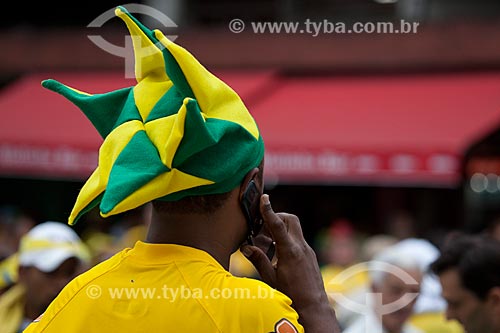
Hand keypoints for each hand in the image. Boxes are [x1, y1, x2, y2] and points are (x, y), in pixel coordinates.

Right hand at [240, 194, 339, 331]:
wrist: (313, 307)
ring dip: (280, 230)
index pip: (277, 225)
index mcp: (290, 252)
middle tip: (262, 227)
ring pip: (294, 230)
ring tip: (267, 245)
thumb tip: (246, 247)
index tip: (265, 198)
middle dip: (276, 218)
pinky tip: (277, 254)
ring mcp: (307, 251)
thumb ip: (259, 260)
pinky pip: (297, 240)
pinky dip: (286, 240)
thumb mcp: (271, 279)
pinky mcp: (309, 255)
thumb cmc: (291, 295)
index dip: (269, 210)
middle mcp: (301, 247)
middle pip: (290, 220)